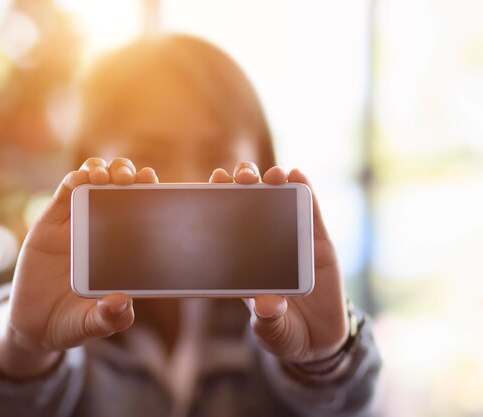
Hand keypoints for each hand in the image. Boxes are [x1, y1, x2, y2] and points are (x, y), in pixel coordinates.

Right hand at [0, 157, 157, 378]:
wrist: (32, 325)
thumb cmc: (71, 322)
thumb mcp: (90, 325)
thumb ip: (107, 319)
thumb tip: (123, 304)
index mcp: (123, 252)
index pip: (143, 215)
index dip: (153, 197)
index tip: (159, 188)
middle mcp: (104, 232)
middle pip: (122, 190)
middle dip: (131, 176)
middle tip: (135, 179)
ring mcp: (79, 224)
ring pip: (96, 183)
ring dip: (107, 171)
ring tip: (110, 176)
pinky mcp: (53, 221)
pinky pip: (67, 191)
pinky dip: (76, 179)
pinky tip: (84, 177)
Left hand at [209, 162, 348, 365]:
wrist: (319, 341)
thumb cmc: (284, 332)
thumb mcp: (272, 330)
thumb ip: (269, 320)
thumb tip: (270, 306)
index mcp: (244, 262)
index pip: (227, 226)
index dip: (220, 203)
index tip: (213, 182)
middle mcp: (266, 245)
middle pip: (251, 206)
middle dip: (244, 186)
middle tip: (239, 175)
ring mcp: (293, 240)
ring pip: (281, 203)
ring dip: (274, 183)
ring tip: (270, 173)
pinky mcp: (319, 243)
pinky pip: (312, 213)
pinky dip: (306, 193)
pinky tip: (298, 176)